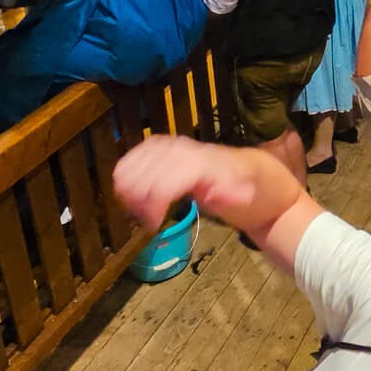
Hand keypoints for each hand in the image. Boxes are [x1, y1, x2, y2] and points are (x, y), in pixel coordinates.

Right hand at [114, 134, 260, 232]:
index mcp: (196, 162)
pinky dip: (126, 181)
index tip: (155, 225)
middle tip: (150, 219)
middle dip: (139, 205)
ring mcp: (164, 144)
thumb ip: (230, 195)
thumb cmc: (240, 184)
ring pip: (126, 170)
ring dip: (130, 194)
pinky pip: (126, 161)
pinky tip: (139, 195)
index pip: (159, 186)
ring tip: (144, 209)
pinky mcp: (153, 145)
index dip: (152, 209)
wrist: (239, 167)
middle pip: (137, 180)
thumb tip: (213, 195)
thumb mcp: (243, 194)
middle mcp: (177, 149)